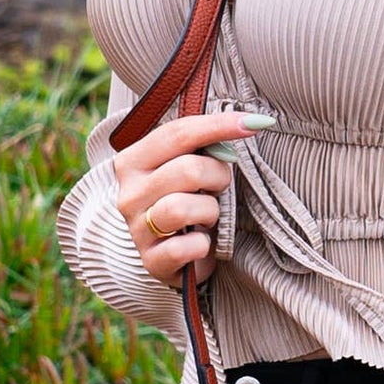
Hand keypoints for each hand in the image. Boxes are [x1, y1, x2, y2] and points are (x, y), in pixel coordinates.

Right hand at [113, 110, 263, 286]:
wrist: (178, 255)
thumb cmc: (189, 201)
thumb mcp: (189, 167)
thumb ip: (204, 146)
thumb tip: (245, 123)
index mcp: (133, 161)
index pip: (177, 133)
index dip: (218, 125)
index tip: (254, 122)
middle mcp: (129, 193)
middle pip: (186, 170)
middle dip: (217, 177)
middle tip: (219, 187)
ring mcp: (136, 229)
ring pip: (180, 208)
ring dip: (209, 211)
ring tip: (208, 216)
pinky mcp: (151, 261)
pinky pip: (187, 247)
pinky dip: (202, 245)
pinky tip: (200, 242)